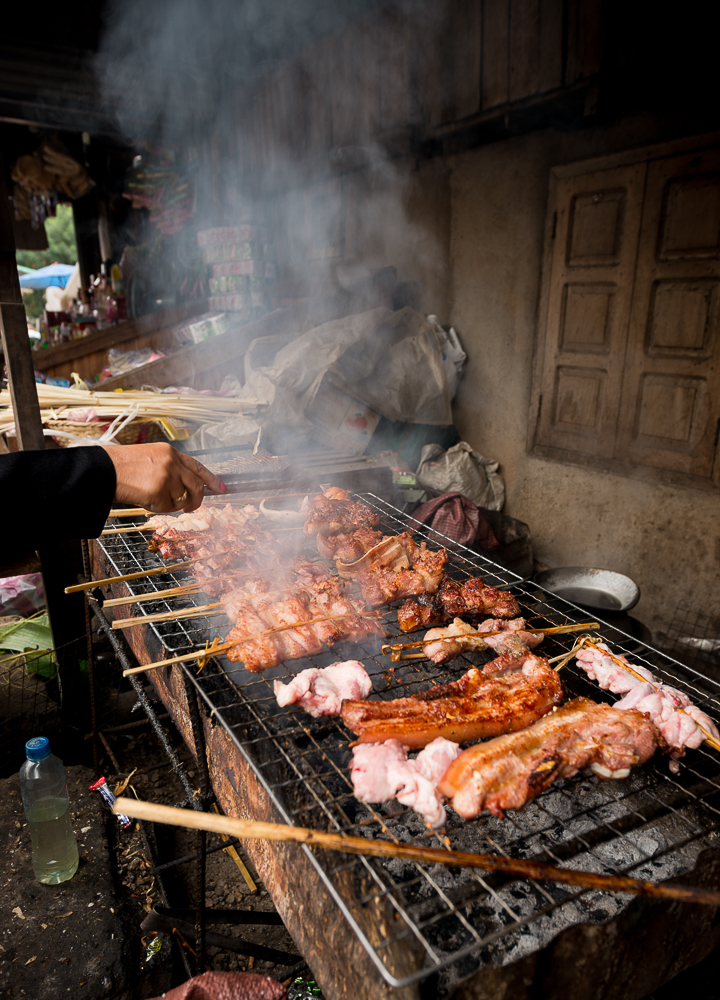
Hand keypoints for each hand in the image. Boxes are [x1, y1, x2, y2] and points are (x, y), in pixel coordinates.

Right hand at [101, 443, 225, 511]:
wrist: (104, 470)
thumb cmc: (122, 467)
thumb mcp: (150, 458)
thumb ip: (170, 469)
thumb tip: (187, 488)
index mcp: (170, 452)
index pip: (198, 467)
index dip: (211, 479)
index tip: (222, 488)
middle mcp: (172, 462)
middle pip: (196, 486)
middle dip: (197, 500)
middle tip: (191, 508)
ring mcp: (167, 477)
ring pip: (181, 500)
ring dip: (169, 504)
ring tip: (150, 497)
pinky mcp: (159, 491)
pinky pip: (167, 508)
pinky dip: (157, 508)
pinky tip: (144, 499)